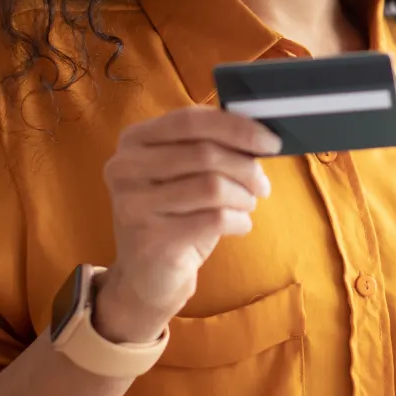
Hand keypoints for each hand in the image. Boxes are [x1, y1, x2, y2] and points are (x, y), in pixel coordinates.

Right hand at [92, 107, 280, 341]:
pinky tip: (238, 225)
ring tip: (247, 205)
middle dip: (246, 168)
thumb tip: (259, 135)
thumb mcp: (185, 174)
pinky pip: (214, 219)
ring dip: (243, 196)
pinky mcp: (151, 239)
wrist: (147, 276)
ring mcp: (133, 204)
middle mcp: (125, 168)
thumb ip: (210, 147)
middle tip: (263, 184)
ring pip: (212, 186)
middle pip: (204, 153)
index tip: (270, 141)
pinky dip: (238, 221)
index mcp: (134, 141)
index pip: (190, 120)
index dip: (237, 127)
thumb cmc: (175, 217)